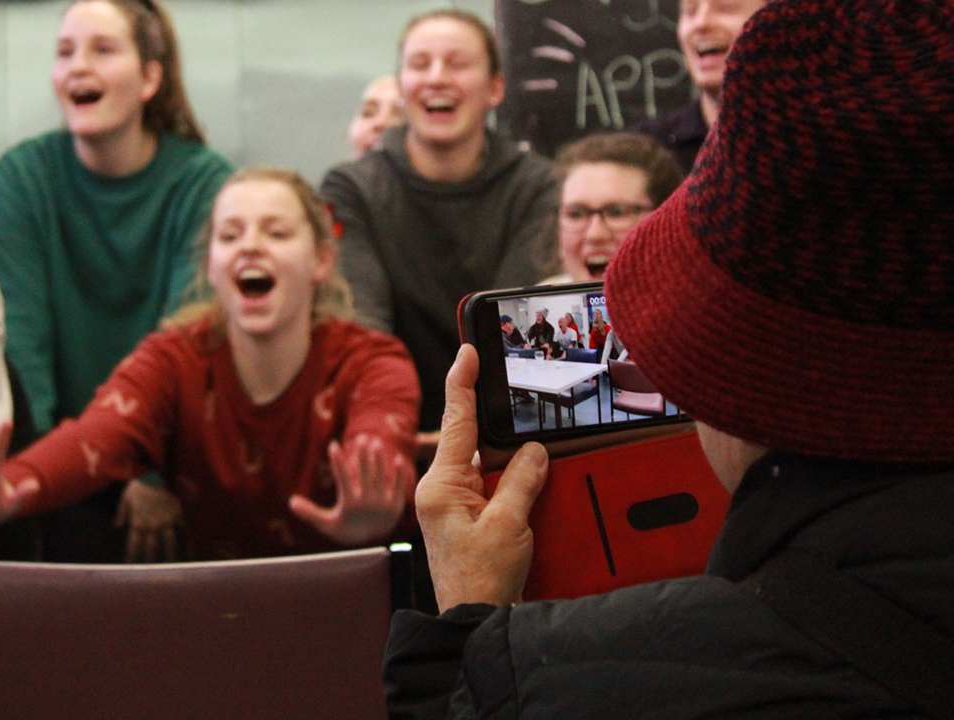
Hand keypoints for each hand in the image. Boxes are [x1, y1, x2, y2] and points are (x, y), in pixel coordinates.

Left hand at [115, 479, 184, 562]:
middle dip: (151, 562)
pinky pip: (181, 527)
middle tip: (153, 574)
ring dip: (170, 555)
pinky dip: (185, 536)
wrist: (155, 472)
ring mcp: (166, 520)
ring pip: (169, 542)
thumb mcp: (125, 497)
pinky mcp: (177, 512)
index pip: (134, 545)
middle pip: (151, 548)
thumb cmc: (138, 484)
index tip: (130, 568)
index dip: (132, 557)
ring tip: (174, 565)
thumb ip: (122, 513)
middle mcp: (152, 525)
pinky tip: (189, 545)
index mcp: (138, 522)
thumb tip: (117, 526)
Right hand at [289, 432, 414, 546]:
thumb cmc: (345, 530)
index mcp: (350, 505)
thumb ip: (310, 513)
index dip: (338, 461)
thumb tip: (291, 502)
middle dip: (362, 455)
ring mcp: (383, 504)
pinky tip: (398, 458)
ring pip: (382, 477)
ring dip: (379, 459)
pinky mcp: (396, 506)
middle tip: (361, 437)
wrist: (371, 545)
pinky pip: (398, 486)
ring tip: (376, 442)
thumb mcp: (327, 523)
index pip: (342, 479)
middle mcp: (367, 504)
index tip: (333, 444)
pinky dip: (398, 473)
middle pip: (365, 474)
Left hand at [418, 344, 548, 612]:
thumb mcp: (509, 525)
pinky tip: (530, 480)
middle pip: (471, 440)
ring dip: (507, 457)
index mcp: (440, 485)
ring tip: (531, 454)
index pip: (455, 422)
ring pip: (484, 463)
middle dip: (495, 421)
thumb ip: (522, 481)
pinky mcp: (464, 519)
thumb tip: (533, 450)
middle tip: (510, 395)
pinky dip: (509, 479)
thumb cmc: (480, 581)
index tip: (468, 351)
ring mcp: (450, 505)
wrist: (471, 623)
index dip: (463, 383)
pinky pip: (489, 485)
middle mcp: (440, 490)